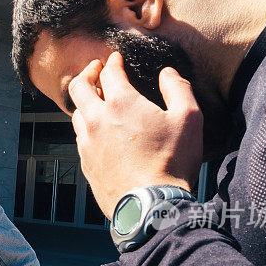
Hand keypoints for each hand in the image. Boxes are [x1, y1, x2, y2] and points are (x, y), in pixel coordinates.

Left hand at [70, 52, 202, 217]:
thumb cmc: (171, 162)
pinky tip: (97, 132)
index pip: (108, 72)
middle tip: (95, 70)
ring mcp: (87, 143)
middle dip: (87, 74)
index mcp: (121, 103)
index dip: (112, 62)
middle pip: (78, 87)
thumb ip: (178, 89)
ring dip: (84, 102)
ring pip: (76, 113)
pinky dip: (86, 127)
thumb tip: (167, 73)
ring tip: (95, 101)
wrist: (150, 206)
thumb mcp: (189, 119)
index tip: (115, 59)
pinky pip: (80, 138)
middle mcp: (97, 120)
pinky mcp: (86, 164)